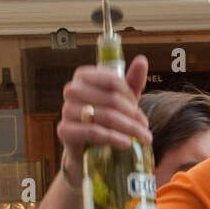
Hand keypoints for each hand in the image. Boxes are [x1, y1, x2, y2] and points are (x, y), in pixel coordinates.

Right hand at [58, 54, 151, 176]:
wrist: (88, 148)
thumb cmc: (106, 119)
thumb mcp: (121, 100)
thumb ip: (132, 81)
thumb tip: (142, 60)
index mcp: (84, 76)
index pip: (114, 80)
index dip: (131, 96)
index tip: (139, 110)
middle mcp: (72, 89)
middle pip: (112, 100)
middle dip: (133, 116)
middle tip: (145, 128)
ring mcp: (66, 109)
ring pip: (106, 116)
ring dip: (129, 128)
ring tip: (143, 138)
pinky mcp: (64, 130)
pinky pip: (94, 132)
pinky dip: (114, 138)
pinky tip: (127, 143)